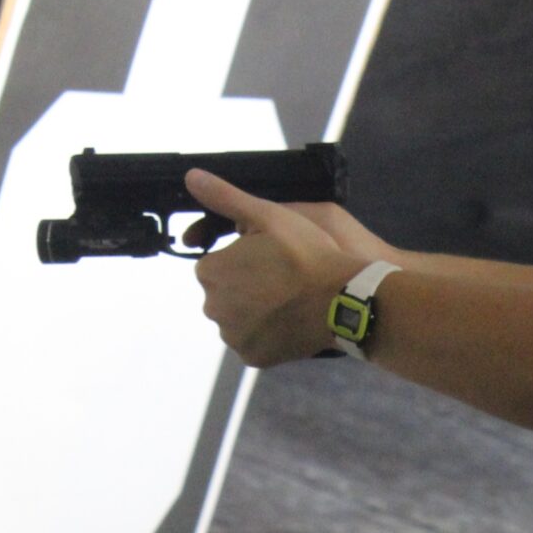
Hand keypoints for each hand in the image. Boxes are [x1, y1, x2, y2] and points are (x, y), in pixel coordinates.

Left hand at [188, 169, 370, 366]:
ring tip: (289, 298)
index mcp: (210, 272)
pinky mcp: (253, 357)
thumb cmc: (305, 253)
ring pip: (239, 318)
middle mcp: (213, 307)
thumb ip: (225, 197)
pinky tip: (288, 319)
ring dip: (256, 310)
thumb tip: (191, 176)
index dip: (243, 258)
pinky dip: (267, 333)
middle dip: (246, 285)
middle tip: (282, 277)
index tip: (269, 256)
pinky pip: (254, 341)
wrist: (341, 300)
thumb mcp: (267, 215)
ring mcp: (233, 336)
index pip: (216, 263)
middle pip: (226, 292)